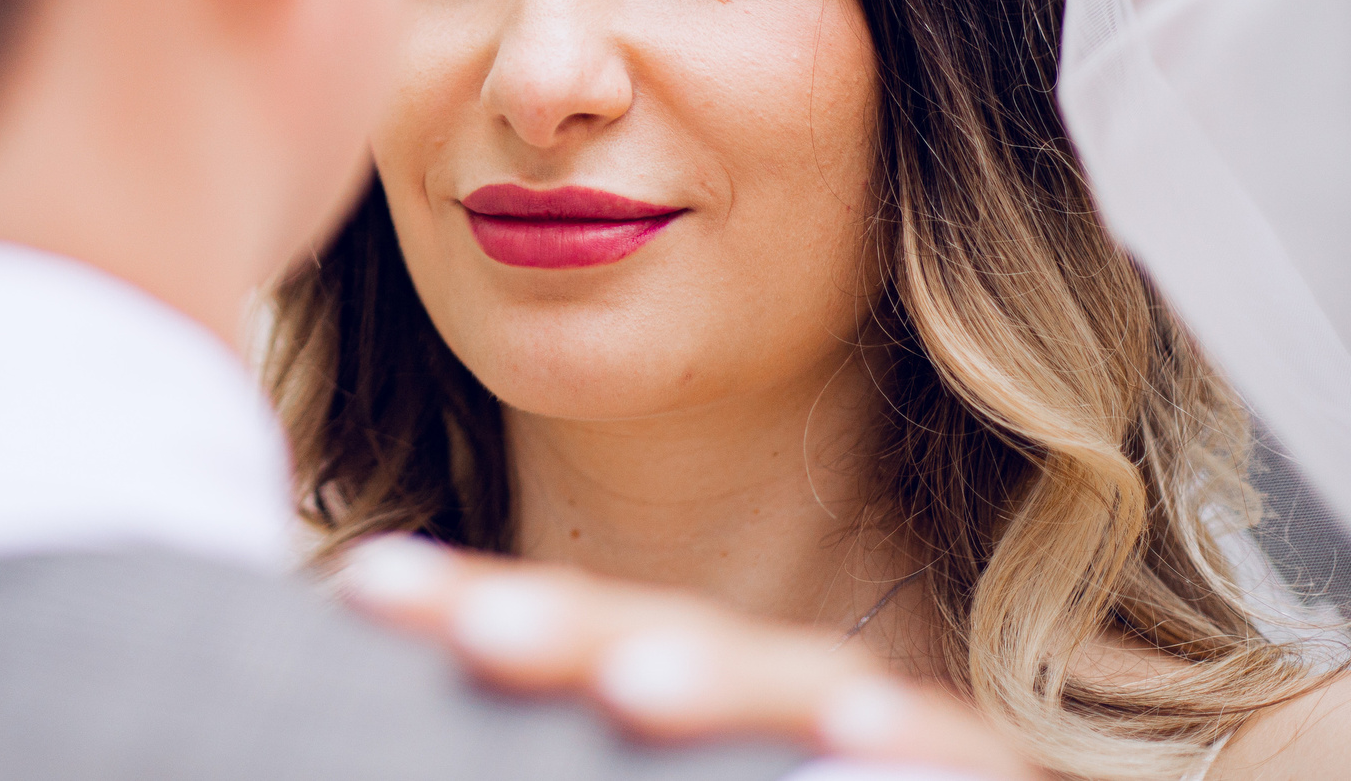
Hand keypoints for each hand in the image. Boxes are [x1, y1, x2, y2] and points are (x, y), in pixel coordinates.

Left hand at [335, 536, 1042, 780]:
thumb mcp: (641, 772)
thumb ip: (550, 747)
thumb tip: (384, 696)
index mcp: (681, 701)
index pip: (573, 638)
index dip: (475, 607)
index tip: (367, 587)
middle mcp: (777, 705)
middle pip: (661, 642)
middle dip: (562, 628)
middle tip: (466, 630)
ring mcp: (884, 733)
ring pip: (795, 683)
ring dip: (714, 679)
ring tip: (633, 690)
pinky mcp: (984, 775)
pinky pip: (962, 753)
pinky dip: (922, 746)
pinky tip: (866, 739)